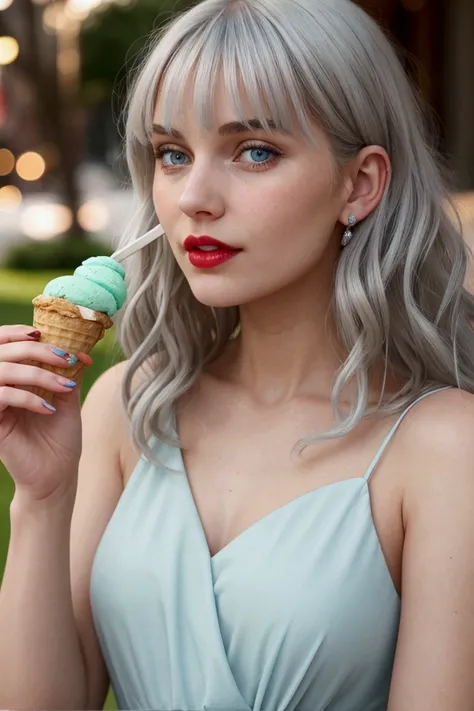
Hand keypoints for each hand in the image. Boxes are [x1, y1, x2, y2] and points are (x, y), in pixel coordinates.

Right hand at [0, 325, 92, 503]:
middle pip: (3, 353)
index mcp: (12, 378)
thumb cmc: (60, 438)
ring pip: (2, 372)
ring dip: (38, 374)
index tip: (44, 334)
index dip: (16, 332)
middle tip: (65, 359)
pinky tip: (50, 408)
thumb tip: (79, 348)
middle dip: (37, 350)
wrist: (57, 476)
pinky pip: (1, 397)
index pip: (2, 344)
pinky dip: (28, 398)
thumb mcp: (66, 398)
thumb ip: (66, 372)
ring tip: (65, 386)